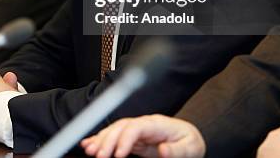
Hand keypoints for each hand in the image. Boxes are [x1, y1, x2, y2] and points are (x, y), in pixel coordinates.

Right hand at [81, 115, 205, 157]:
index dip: (124, 139)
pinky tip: (90, 145)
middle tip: (99, 156)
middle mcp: (144, 124)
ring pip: (114, 130)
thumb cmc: (189, 142)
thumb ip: (177, 150)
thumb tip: (162, 149)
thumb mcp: (190, 148)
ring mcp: (137, 130)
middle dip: (107, 140)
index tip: (118, 155)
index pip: (136, 127)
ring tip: (89, 150)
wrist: (188, 138)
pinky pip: (114, 137)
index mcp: (157, 124)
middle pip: (121, 127)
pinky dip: (101, 139)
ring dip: (100, 139)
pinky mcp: (133, 138)